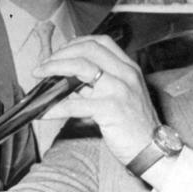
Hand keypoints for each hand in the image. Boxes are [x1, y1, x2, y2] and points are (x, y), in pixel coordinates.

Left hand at [36, 35, 159, 165]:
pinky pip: (75, 104)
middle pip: (88, 49)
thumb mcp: (119, 96)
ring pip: (81, 68)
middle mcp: (126, 73)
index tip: (59, 52)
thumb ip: (96, 85)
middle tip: (43, 66)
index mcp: (128, 68)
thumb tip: (67, 78)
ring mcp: (119, 89)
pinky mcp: (111, 109)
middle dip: (60, 54)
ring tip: (39, 77)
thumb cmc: (134, 125)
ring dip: (54, 69)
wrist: (153, 149)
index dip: (75, 44)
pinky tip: (43, 112)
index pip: (100, 42)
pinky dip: (55, 106)